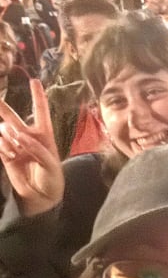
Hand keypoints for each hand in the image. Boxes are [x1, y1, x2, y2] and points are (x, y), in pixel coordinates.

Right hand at [0, 79, 64, 216]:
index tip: (35, 81)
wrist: (41, 197)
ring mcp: (15, 145)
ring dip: (6, 137)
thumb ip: (37, 149)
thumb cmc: (52, 179)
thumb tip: (19, 136)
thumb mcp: (51, 165)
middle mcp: (28, 137)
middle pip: (12, 116)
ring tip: (15, 150)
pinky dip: (1, 146)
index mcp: (45, 136)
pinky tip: (10, 155)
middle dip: (2, 106)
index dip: (38, 97)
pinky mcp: (5, 154)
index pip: (41, 112)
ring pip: (2, 130)